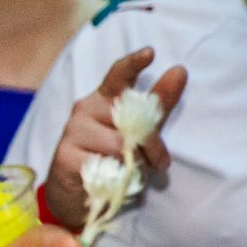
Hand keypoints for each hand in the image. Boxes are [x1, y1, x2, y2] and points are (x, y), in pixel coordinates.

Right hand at [43, 48, 185, 231]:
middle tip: (159, 160)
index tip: (150, 53)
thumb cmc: (110, 157)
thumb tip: (180, 71)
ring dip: (134, 163)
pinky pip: (105, 165)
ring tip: (128, 172)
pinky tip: (111, 179)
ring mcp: (73, 131)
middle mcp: (85, 108)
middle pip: (130, 118)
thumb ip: (158, 104)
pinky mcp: (66, 156)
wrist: (75, 193)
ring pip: (119, 144)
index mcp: (104, 97)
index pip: (118, 75)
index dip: (134, 63)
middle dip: (150, 142)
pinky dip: (116, 176)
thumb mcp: (138, 130)